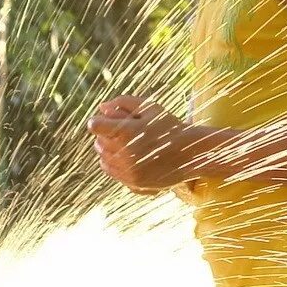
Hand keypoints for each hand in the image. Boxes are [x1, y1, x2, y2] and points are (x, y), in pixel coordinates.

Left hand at [85, 96, 204, 193]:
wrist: (191, 153)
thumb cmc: (171, 126)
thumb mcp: (151, 107)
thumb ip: (124, 103)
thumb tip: (101, 107)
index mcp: (129, 132)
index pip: (96, 125)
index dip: (98, 121)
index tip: (105, 121)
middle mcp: (126, 153)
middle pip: (99, 142)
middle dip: (105, 135)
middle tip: (121, 131)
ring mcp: (130, 170)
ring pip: (103, 158)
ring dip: (108, 150)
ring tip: (125, 144)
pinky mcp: (134, 182)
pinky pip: (111, 171)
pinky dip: (113, 163)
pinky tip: (127, 156)